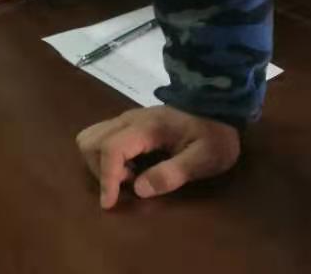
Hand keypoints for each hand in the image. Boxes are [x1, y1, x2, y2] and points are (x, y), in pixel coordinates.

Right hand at [76, 107, 240, 209]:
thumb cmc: (214, 135)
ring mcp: (127, 119)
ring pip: (92, 137)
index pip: (111, 149)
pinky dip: (107, 156)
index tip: (110, 204)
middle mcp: (129, 119)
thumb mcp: (205, 159)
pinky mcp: (129, 123)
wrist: (220, 107)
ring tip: (129, 176)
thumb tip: (139, 190)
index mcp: (147, 127)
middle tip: (129, 183)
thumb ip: (173, 173)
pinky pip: (103, 138)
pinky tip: (132, 167)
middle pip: (91, 141)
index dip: (107, 178)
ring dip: (101, 162)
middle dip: (101, 169)